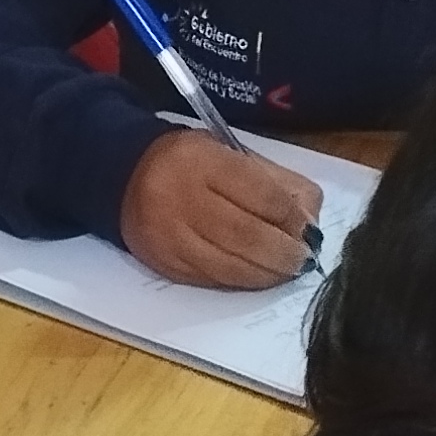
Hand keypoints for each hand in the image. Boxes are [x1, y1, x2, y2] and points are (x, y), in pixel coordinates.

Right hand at [121, 130, 324, 291]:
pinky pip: (211, 279)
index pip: (261, 196)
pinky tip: (257, 276)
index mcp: (204, 162)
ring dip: (267, 274)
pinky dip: (241, 281)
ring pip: (230, 266)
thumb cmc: (190, 162)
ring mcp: (170, 237)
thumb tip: (310, 219)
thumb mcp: (232, 153)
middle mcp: (182, 199)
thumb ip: (276, 182)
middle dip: (284, 253)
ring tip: (286, 270)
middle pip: (247, 236)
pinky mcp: (164, 264)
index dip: (292, 219)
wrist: (125, 177)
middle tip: (304, 258)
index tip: (309, 230)